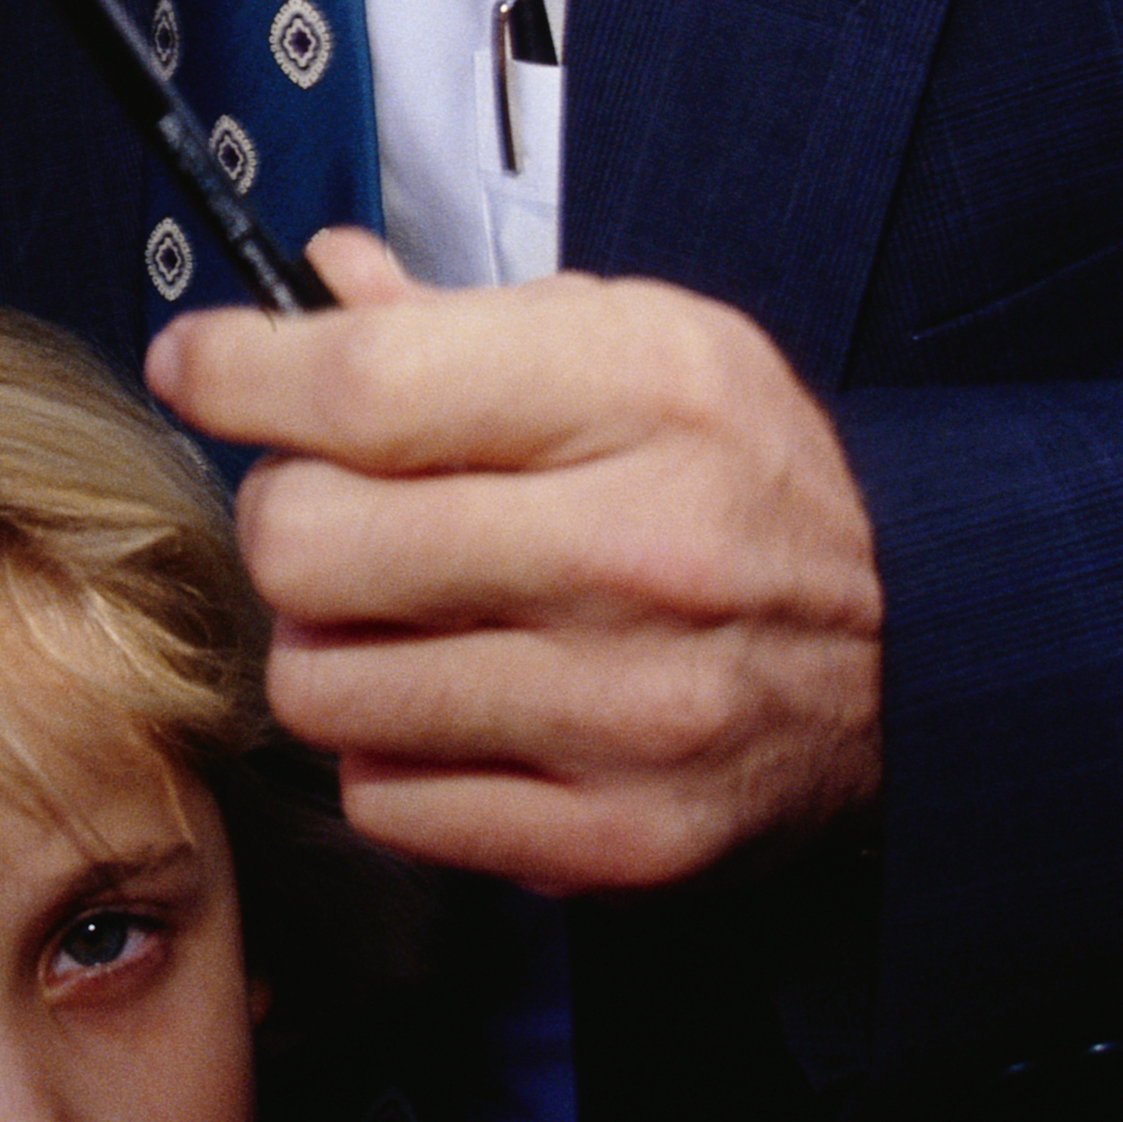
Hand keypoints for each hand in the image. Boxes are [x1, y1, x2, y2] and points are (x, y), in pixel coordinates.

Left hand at [144, 230, 884, 893]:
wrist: (917, 654)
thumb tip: (311, 283)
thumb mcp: (639, 341)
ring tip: (402, 617)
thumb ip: (460, 320)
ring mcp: (624, 712)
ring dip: (331, 647)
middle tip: (336, 509)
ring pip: (320, 686)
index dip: (236, 371)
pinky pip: (383, 799)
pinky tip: (458, 705)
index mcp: (640, 394)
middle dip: (289, 517)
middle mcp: (634, 554)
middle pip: (304, 543)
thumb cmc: (744, 482)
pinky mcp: (612, 838)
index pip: (359, 382)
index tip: (205, 366)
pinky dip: (392, 753)